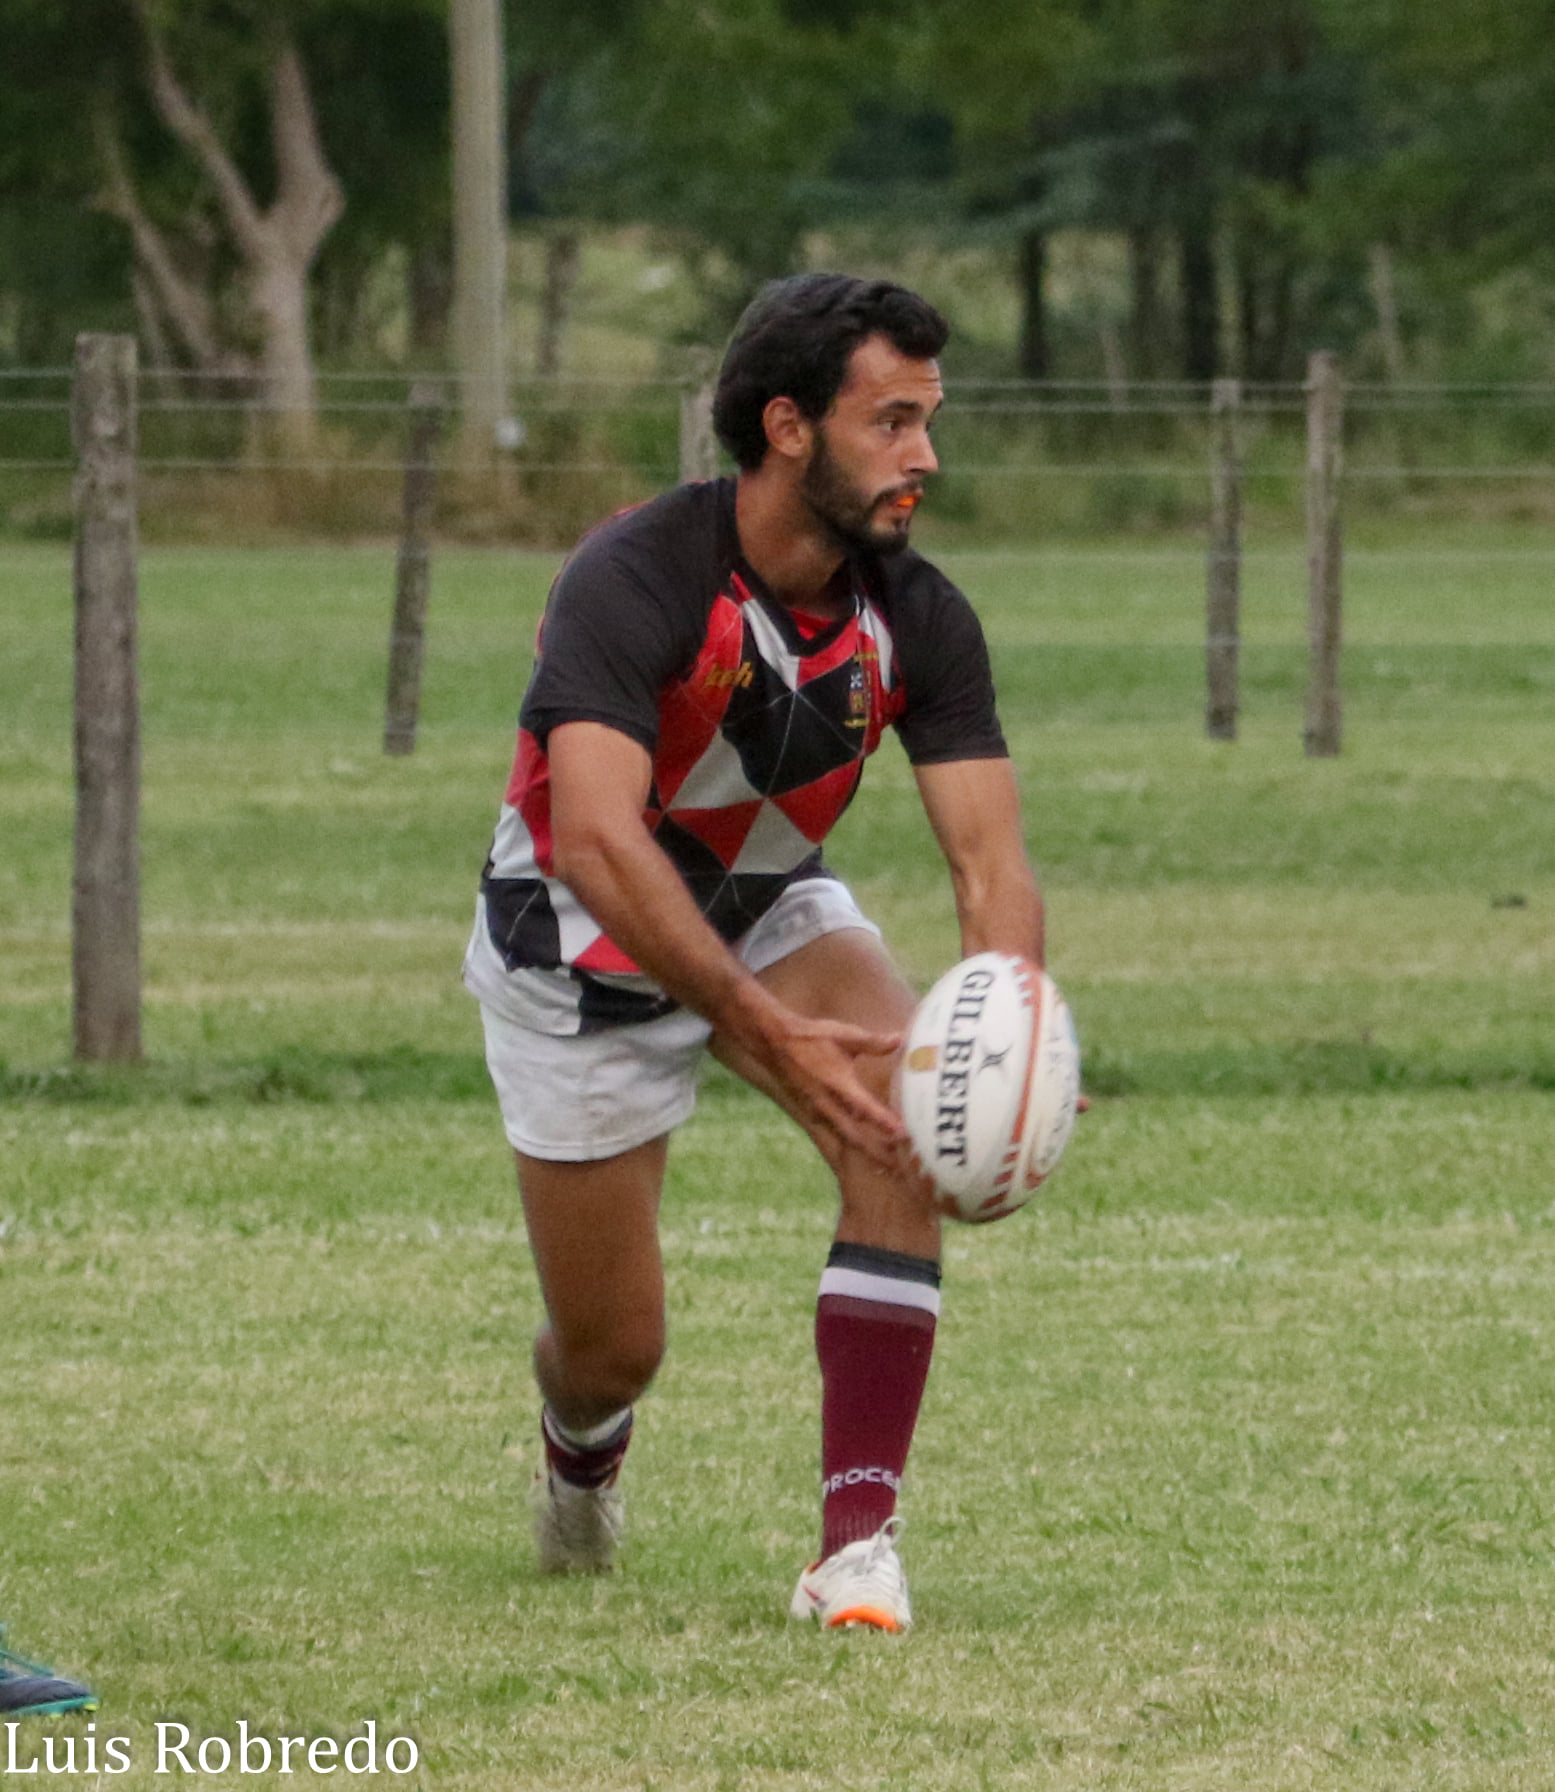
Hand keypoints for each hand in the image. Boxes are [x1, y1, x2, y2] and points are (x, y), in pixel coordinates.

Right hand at [760, 1012, 905, 1171]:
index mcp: (838, 1083)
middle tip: (898, 1164)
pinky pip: (835, 1129)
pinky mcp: (813, 1109)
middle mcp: (828, 1102)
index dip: (885, 1122)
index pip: (866, 1108)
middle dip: (877, 1151)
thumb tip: (900, 1039)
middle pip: (855, 1134)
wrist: (776, 1042)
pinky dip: (851, 1138)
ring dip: (865, 1148)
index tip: (903, 1134)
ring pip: (845, 1135)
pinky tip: (862, 1142)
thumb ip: (873, 1042)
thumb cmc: (812, 1037)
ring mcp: (818, 1108)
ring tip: (884, 1160)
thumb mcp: (844, 1035)